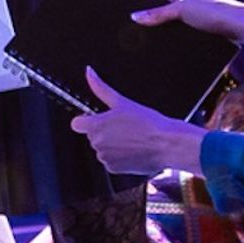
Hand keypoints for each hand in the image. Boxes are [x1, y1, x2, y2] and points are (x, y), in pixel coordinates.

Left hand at [73, 70, 203, 175]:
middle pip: (93, 136)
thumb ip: (100, 88)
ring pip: (103, 149)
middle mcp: (97, 143)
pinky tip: (133, 150)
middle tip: (123, 128)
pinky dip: (120, 158)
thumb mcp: (122, 102)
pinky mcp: (114, 169)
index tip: (97, 119)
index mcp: (96, 126)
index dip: (87, 120)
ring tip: (131, 139)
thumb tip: (89, 73)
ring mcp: (105, 157)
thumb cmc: (148, 124)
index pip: (77, 123)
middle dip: (104, 132)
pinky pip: (111, 162)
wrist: (166, 144)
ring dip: (113, 146)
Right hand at [128, 0, 243, 46]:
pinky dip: (172, 30)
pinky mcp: (200, 23)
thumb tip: (135, 16)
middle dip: (148, 9)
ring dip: (161, 22)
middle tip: (133, 21)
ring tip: (147, 34)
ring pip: (170, 14)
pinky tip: (167, 40)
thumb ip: (158, 14)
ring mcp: (193, 10)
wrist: (242, 26)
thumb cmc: (214, 12)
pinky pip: (179, 25)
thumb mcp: (181, 11)